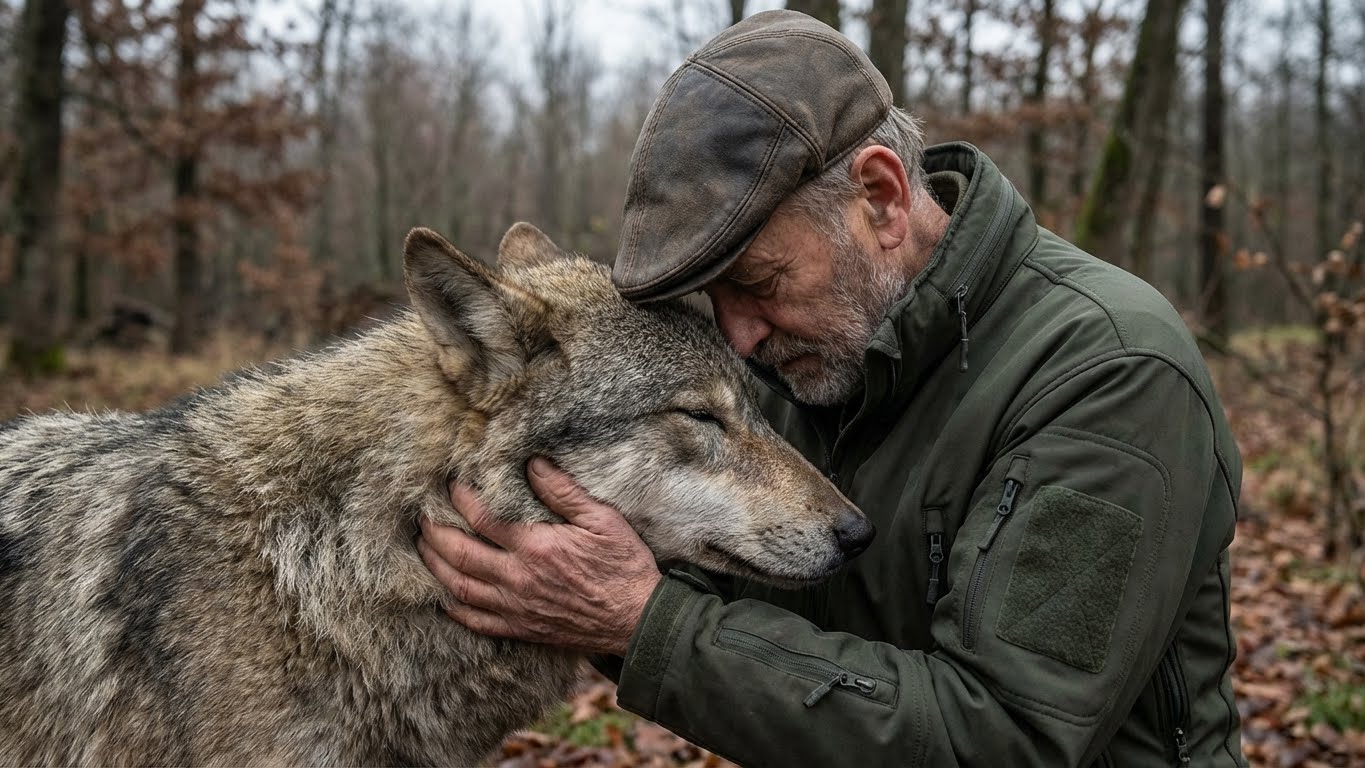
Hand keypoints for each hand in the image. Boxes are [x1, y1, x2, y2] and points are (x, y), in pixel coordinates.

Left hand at [417, 457, 661, 655]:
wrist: (636, 619)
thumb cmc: (623, 566)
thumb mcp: (602, 520)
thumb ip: (564, 492)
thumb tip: (533, 464)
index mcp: (535, 546)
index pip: (482, 518)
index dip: (460, 498)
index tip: (451, 484)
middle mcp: (517, 578)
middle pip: (457, 553)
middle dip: (433, 531)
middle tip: (422, 515)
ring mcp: (515, 607)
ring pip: (458, 587)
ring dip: (434, 565)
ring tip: (424, 547)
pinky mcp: (520, 628)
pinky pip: (475, 621)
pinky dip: (453, 608)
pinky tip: (444, 596)